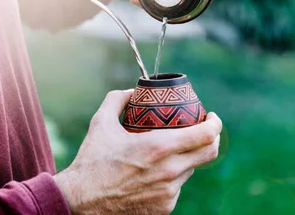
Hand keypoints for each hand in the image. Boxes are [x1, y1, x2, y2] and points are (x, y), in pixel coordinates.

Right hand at [53, 90, 221, 214]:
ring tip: (169, 153)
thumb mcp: (101, 124)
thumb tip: (132, 91)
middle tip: (204, 132)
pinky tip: (154, 174)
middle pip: (210, 153)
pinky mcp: (165, 207)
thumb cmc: (91, 163)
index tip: (211, 117)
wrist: (79, 203)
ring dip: (186, 159)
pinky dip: (170, 178)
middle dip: (212, 139)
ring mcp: (169, 192)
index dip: (215, 124)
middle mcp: (170, 171)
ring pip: (190, 170)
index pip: (206, 135)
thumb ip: (117, 100)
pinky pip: (176, 188)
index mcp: (160, 147)